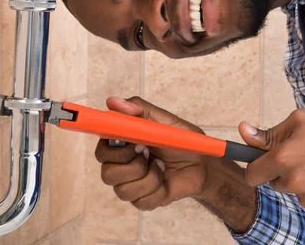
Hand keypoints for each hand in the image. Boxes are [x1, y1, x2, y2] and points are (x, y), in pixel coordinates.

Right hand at [94, 96, 208, 210]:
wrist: (202, 164)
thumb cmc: (182, 140)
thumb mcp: (164, 120)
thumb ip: (139, 108)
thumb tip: (112, 101)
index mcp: (121, 143)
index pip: (101, 150)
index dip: (113, 151)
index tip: (134, 143)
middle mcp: (120, 165)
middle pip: (107, 174)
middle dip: (133, 165)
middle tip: (149, 152)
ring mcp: (130, 184)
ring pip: (123, 190)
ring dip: (149, 178)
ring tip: (161, 166)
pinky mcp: (142, 200)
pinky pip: (140, 202)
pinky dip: (157, 191)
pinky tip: (164, 181)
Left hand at [239, 108, 304, 216]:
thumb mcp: (299, 121)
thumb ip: (268, 133)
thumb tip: (243, 131)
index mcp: (283, 159)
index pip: (252, 176)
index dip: (256, 169)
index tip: (262, 164)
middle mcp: (295, 182)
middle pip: (275, 184)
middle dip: (283, 172)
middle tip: (303, 156)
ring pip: (296, 193)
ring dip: (303, 182)